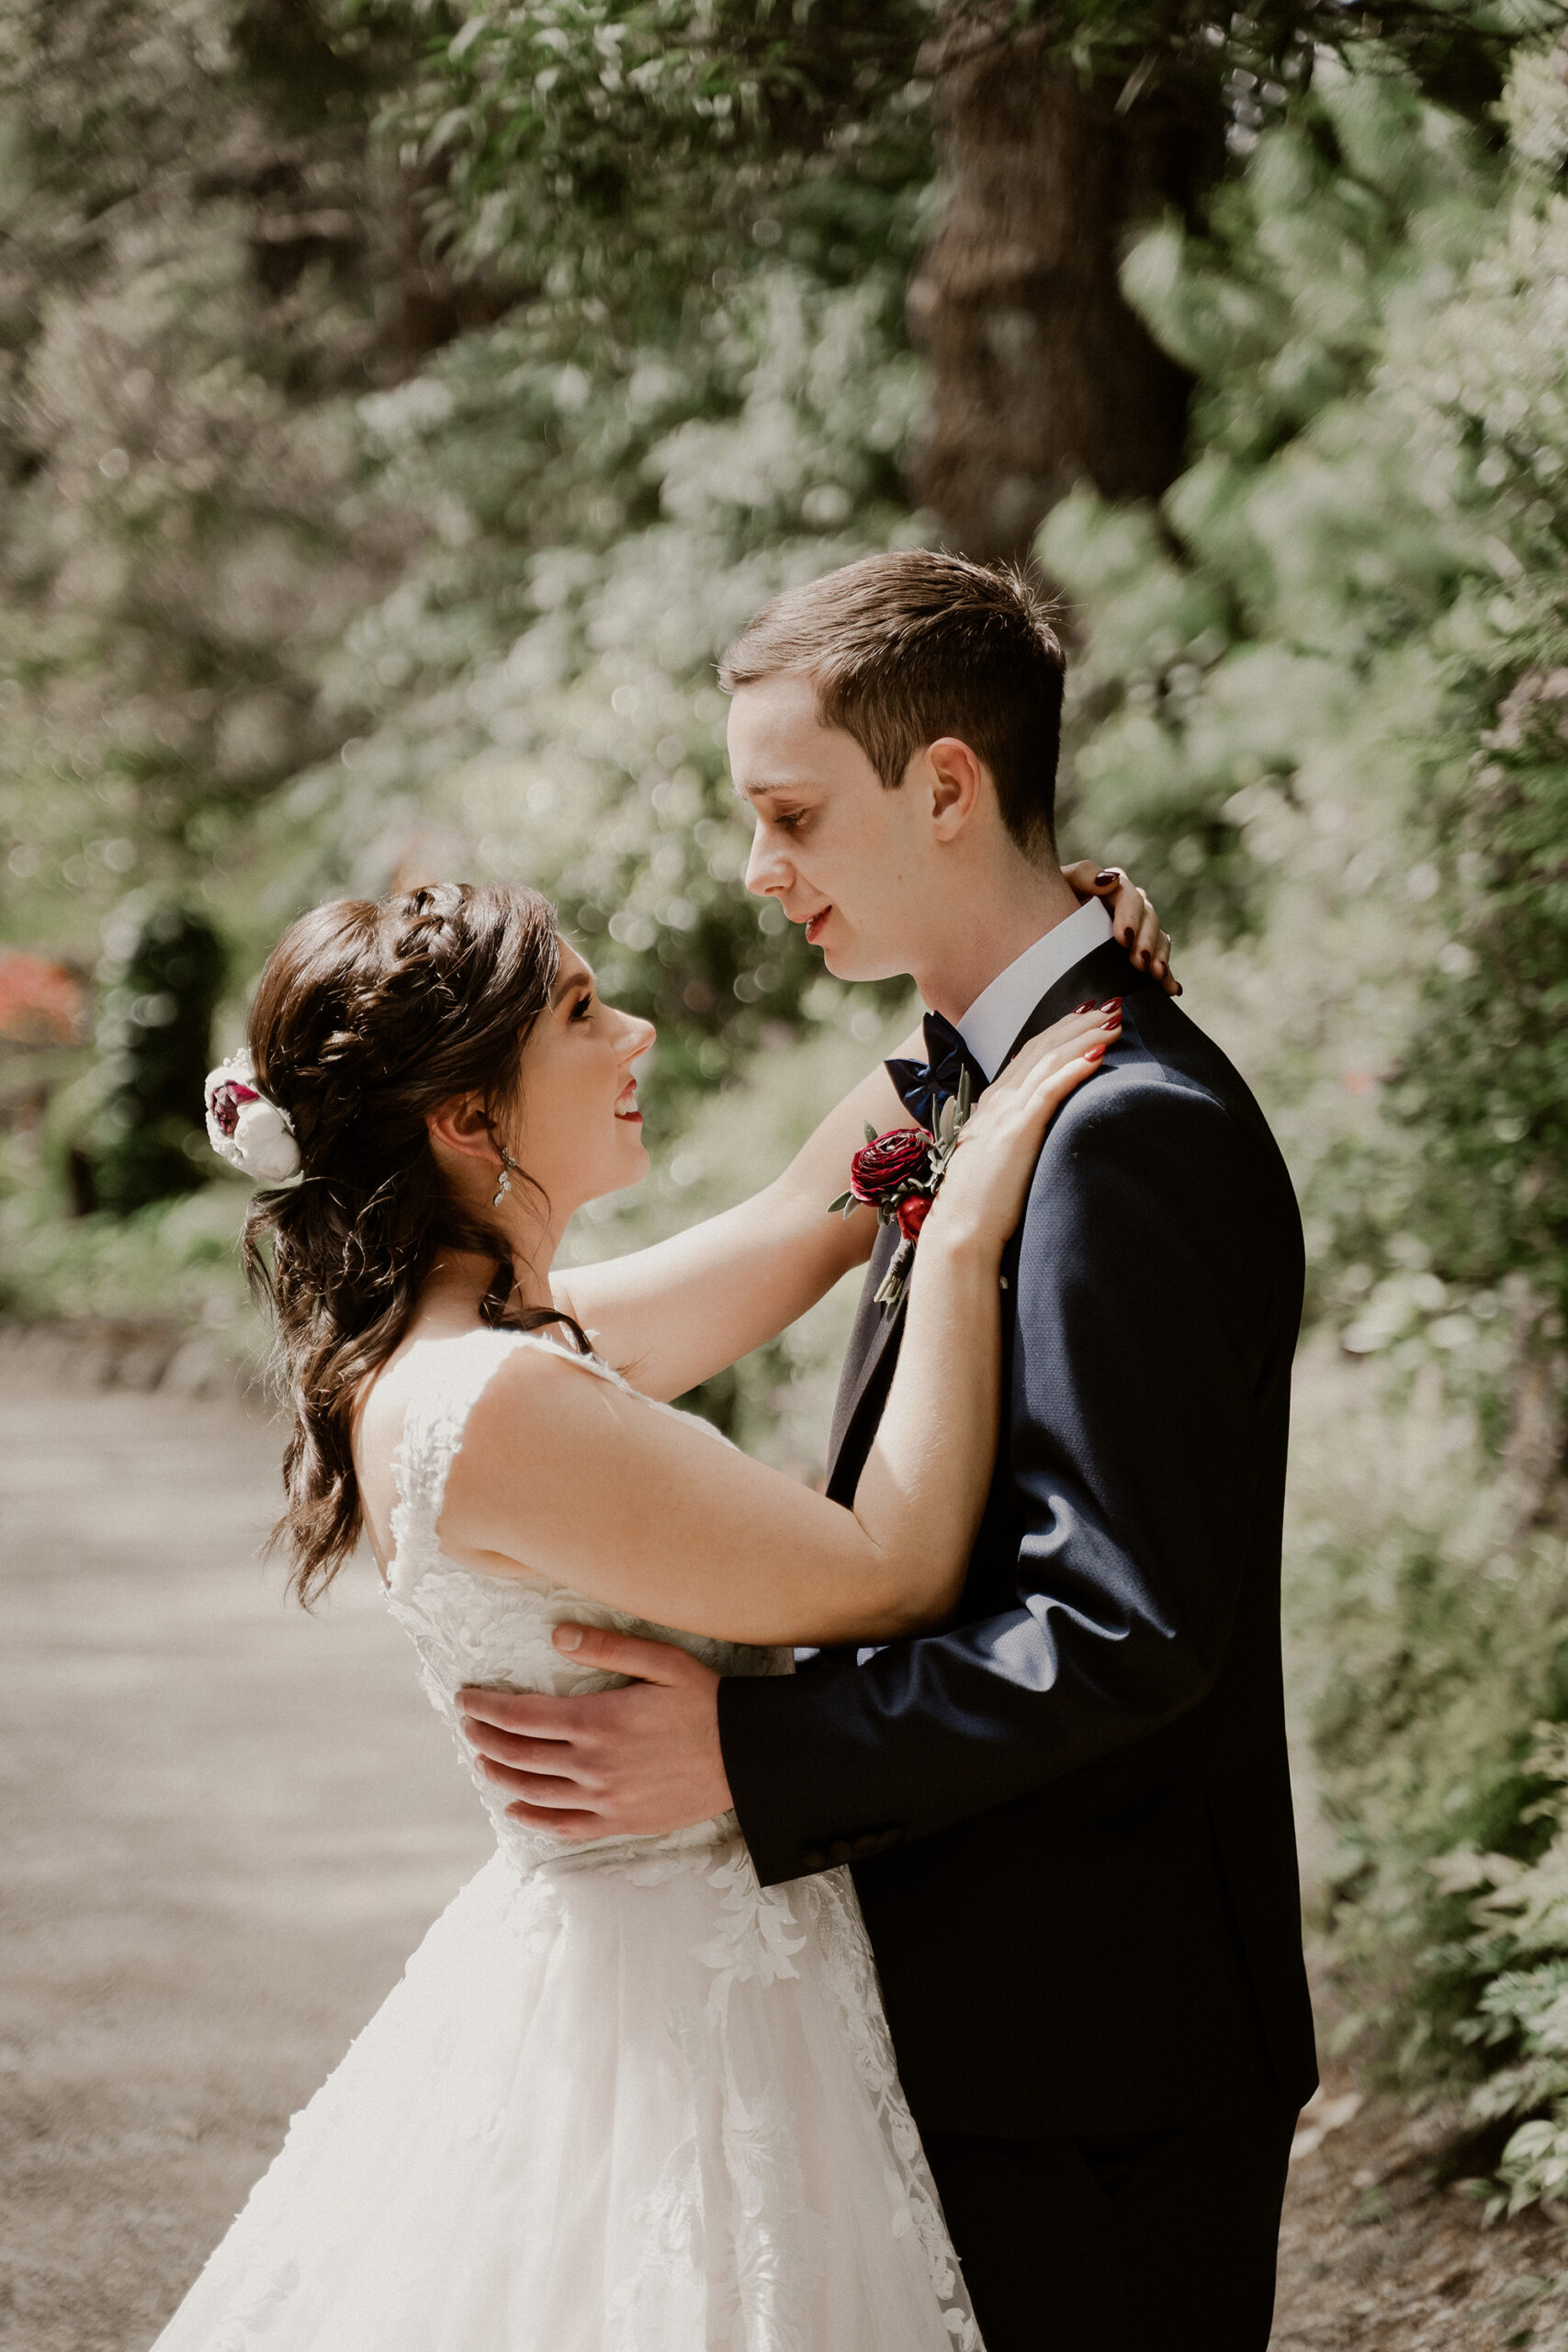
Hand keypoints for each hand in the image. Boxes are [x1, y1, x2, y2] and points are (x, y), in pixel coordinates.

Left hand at [456, 1626, 731, 1840]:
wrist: (747, 1757)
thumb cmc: (707, 1702)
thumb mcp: (663, 1661)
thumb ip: (606, 1647)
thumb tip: (555, 1635)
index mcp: (597, 1721)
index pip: (520, 1717)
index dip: (485, 1708)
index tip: (465, 1698)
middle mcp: (593, 1764)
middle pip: (519, 1754)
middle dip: (484, 1738)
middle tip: (468, 1725)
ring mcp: (605, 1799)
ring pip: (534, 1791)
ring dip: (500, 1775)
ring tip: (483, 1761)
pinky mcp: (622, 1822)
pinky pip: (565, 1826)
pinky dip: (533, 1818)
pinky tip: (516, 1808)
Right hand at [925, 1003, 1117, 1256]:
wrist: (961, 1232)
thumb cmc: (981, 1206)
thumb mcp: (999, 1159)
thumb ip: (1015, 1136)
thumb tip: (1038, 1131)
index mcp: (992, 1104)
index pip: (1030, 1052)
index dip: (1061, 1029)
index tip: (1089, 1014)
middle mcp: (997, 1100)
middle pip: (1042, 1046)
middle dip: (1079, 1022)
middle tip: (1112, 1005)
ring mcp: (1006, 1113)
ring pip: (1049, 1060)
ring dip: (1084, 1036)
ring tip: (1115, 1021)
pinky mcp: (1017, 1132)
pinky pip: (1049, 1090)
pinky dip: (1074, 1067)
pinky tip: (1098, 1053)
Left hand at [1061, 860, 1179, 994]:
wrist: (1041, 926)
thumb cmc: (1048, 901)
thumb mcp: (1061, 883)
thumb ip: (1082, 875)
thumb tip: (1108, 880)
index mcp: (1113, 887)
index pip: (1129, 896)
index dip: (1130, 917)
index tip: (1123, 939)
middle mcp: (1130, 906)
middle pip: (1148, 918)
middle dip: (1146, 941)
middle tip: (1140, 963)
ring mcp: (1138, 929)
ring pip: (1158, 938)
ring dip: (1160, 956)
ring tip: (1156, 975)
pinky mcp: (1140, 951)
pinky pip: (1158, 961)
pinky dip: (1166, 976)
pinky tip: (1171, 989)